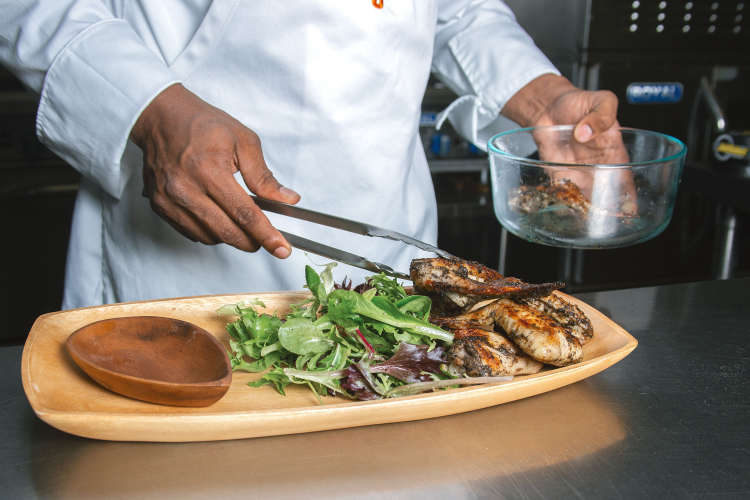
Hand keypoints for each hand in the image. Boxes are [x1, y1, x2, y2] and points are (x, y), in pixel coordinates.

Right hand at [130, 84, 299, 256]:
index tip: (282, 249)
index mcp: (209, 170)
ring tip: (239, 218)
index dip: (266, 235)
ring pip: (210, 237)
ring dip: (231, 235)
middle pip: (227, 232)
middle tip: (266, 238)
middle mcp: (186, 188)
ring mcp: (170, 200)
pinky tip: (219, 215)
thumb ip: (264, 176)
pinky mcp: (160, 207)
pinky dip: (211, 231)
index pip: (244, 213)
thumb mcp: (243, 141)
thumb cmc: (202, 124)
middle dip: (252, 241)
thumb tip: (287, 199)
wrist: (161, 117)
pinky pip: (193, 233)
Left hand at [502, 74, 635, 214]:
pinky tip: (566, 215)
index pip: (625, 178)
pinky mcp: (558, 174)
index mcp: (613, 151)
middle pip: (607, 195)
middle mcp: (597, 166)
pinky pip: (563, 193)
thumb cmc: (580, 103)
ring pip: (586, 198)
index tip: (630, 211)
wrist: (550, 106)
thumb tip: (586, 132)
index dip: (629, 196)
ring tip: (589, 225)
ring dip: (587, 211)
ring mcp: (578, 172)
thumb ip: (601, 114)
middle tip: (608, 223)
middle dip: (609, 211)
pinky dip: (564, 204)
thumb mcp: (600, 100)